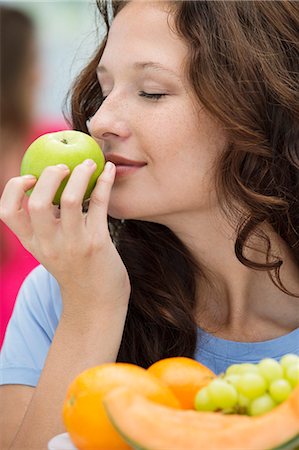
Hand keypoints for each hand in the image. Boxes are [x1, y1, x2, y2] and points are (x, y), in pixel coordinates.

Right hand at [0, 160, 130, 314]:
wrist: (97, 303)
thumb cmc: (76, 269)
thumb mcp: (52, 250)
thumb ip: (47, 224)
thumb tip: (52, 186)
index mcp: (33, 243)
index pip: (7, 213)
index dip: (13, 188)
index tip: (29, 176)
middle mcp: (49, 244)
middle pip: (37, 202)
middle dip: (49, 175)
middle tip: (63, 166)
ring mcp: (73, 244)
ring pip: (69, 200)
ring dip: (80, 174)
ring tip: (89, 163)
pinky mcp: (97, 243)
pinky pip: (99, 204)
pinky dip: (104, 182)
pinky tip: (108, 170)